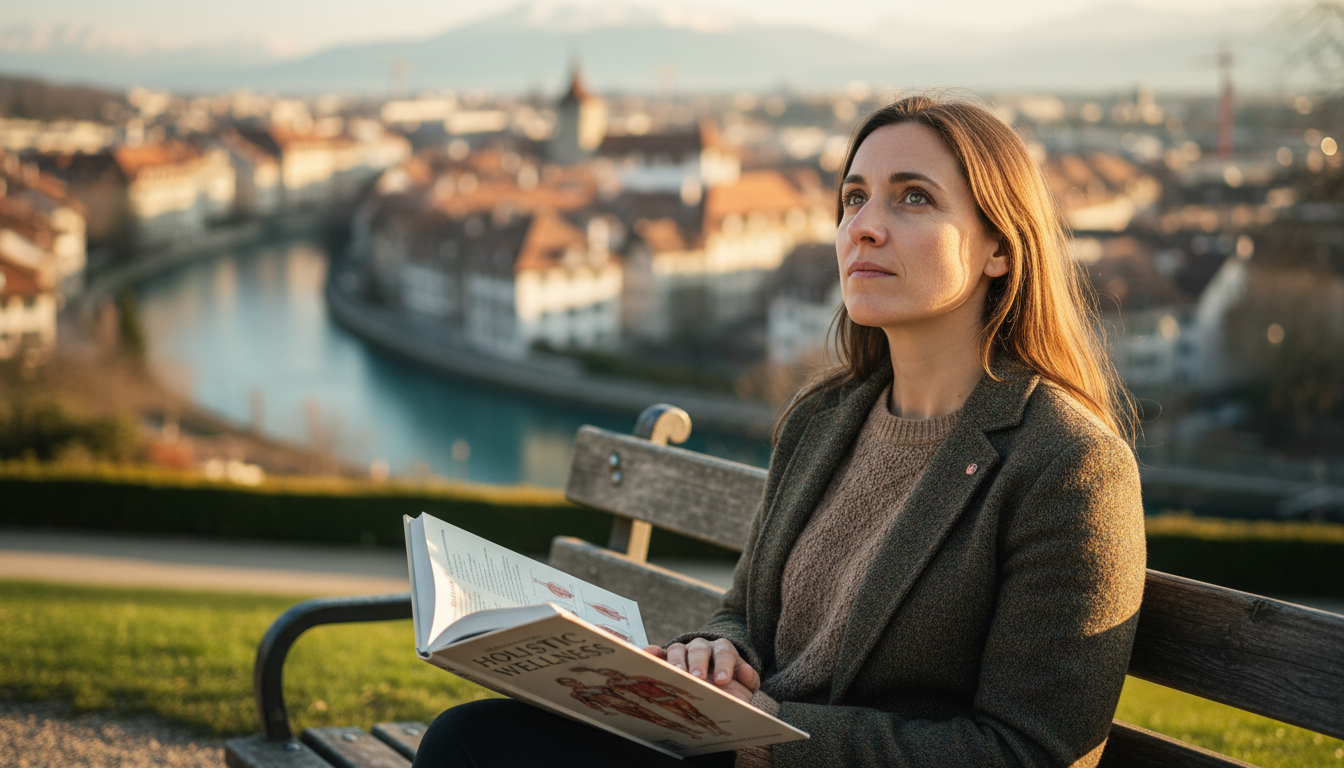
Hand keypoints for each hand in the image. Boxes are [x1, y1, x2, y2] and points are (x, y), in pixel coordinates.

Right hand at [645, 639, 759, 704]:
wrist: (716, 687)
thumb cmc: (730, 687)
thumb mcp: (744, 686)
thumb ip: (749, 680)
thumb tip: (744, 672)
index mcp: (723, 650)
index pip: (724, 652)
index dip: (724, 665)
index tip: (722, 681)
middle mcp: (702, 647)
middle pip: (700, 649)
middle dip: (699, 662)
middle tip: (698, 678)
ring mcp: (684, 651)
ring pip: (678, 649)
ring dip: (676, 660)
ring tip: (676, 673)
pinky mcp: (667, 658)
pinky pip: (658, 653)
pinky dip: (652, 652)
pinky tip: (647, 654)